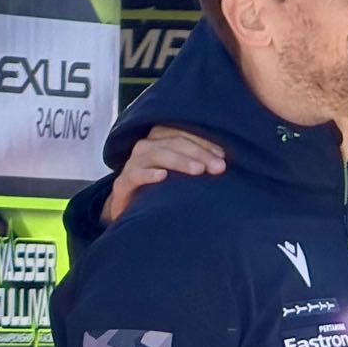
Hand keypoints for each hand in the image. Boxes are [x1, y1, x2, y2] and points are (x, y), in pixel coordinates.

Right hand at [101, 126, 225, 225]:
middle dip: (199, 154)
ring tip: (198, 170)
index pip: (184, 134)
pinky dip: (148, 174)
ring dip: (180, 161)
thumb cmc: (161, 191)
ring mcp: (133, 164)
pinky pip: (135, 175)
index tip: (223, 156)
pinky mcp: (122, 184)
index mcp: (160, 140)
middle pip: (174, 143)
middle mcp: (146, 147)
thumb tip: (225, 164)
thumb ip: (198, 165)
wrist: (132, 211)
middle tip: (218, 167)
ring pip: (157, 155)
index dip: (204, 143)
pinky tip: (163, 177)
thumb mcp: (181, 175)